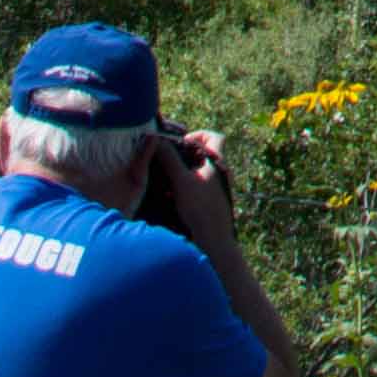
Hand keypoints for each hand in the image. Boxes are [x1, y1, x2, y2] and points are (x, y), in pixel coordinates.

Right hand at [145, 122, 246, 260]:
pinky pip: (194, 187)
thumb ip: (170, 160)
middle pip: (202, 154)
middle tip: (167, 162)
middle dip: (183, 156)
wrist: (213, 241)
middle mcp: (219, 173)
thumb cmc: (201, 209)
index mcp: (218, 163)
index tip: (182, 143)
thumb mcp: (182, 181)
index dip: (198, 134)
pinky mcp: (208, 201)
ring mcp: (215, 188)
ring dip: (180, 174)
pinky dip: (182, 187)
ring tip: (165, 181)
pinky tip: (168, 197)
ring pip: (196, 172)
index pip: (215, 137)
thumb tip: (157, 140)